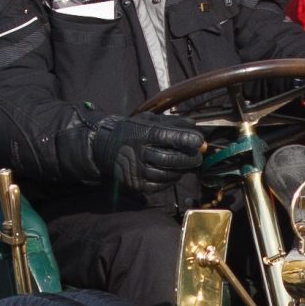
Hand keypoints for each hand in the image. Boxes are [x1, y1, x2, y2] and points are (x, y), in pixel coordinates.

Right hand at [90, 112, 207, 193]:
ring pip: (168, 174)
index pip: (167, 137)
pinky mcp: (137, 185)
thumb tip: (194, 126)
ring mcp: (137, 171)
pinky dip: (172, 179)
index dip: (186, 139)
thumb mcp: (148, 120)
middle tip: (198, 156)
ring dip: (182, 170)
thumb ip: (172, 122)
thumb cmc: (133, 131)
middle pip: (171, 159)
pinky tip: (174, 172)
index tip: (199, 140)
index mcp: (142, 134)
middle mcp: (138, 153)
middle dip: (190, 159)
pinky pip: (161, 185)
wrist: (105, 148)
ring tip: (186, 164)